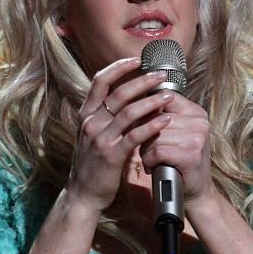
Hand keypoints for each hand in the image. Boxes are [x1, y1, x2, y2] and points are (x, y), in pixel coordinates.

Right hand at [65, 57, 173, 212]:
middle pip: (118, 93)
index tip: (137, 59)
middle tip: (161, 75)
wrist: (83, 194)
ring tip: (169, 96)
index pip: (100, 81)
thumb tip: (131, 98)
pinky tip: (166, 120)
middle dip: (142, 81)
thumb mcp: (94, 134)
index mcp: (87, 114)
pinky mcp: (111, 155)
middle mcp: (91, 123)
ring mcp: (100, 138)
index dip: (118, 67)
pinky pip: (135, 135)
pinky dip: (152, 125)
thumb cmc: (93, 164)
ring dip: (151, 101)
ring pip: (128, 112)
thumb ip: (107, 117)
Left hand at [139, 92, 214, 204]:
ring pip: (154, 135)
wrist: (197, 192)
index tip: (143, 124)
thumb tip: (135, 102)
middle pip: (156, 118)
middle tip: (147, 148)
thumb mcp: (177, 134)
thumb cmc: (180, 162)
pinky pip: (157, 151)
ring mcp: (197, 139)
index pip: (164, 97)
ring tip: (150, 159)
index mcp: (197, 112)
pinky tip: (152, 166)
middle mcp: (200, 122)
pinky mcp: (191, 155)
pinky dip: (149, 160)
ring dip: (145, 150)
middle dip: (144, 134)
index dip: (148, 110)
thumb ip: (163, 116)